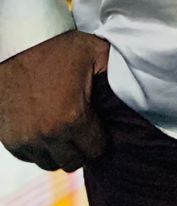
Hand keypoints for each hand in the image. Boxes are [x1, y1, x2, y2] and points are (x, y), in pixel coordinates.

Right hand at [0, 30, 109, 170]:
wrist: (19, 43)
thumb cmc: (58, 47)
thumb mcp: (95, 52)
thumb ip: (116, 72)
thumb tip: (136, 87)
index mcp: (73, 118)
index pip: (96, 150)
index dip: (102, 139)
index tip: (101, 127)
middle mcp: (48, 135)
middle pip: (73, 162)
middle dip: (82, 148)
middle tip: (84, 130)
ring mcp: (26, 139)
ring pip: (49, 162)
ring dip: (59, 150)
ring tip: (64, 128)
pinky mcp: (8, 139)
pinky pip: (28, 157)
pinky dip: (38, 147)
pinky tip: (46, 127)